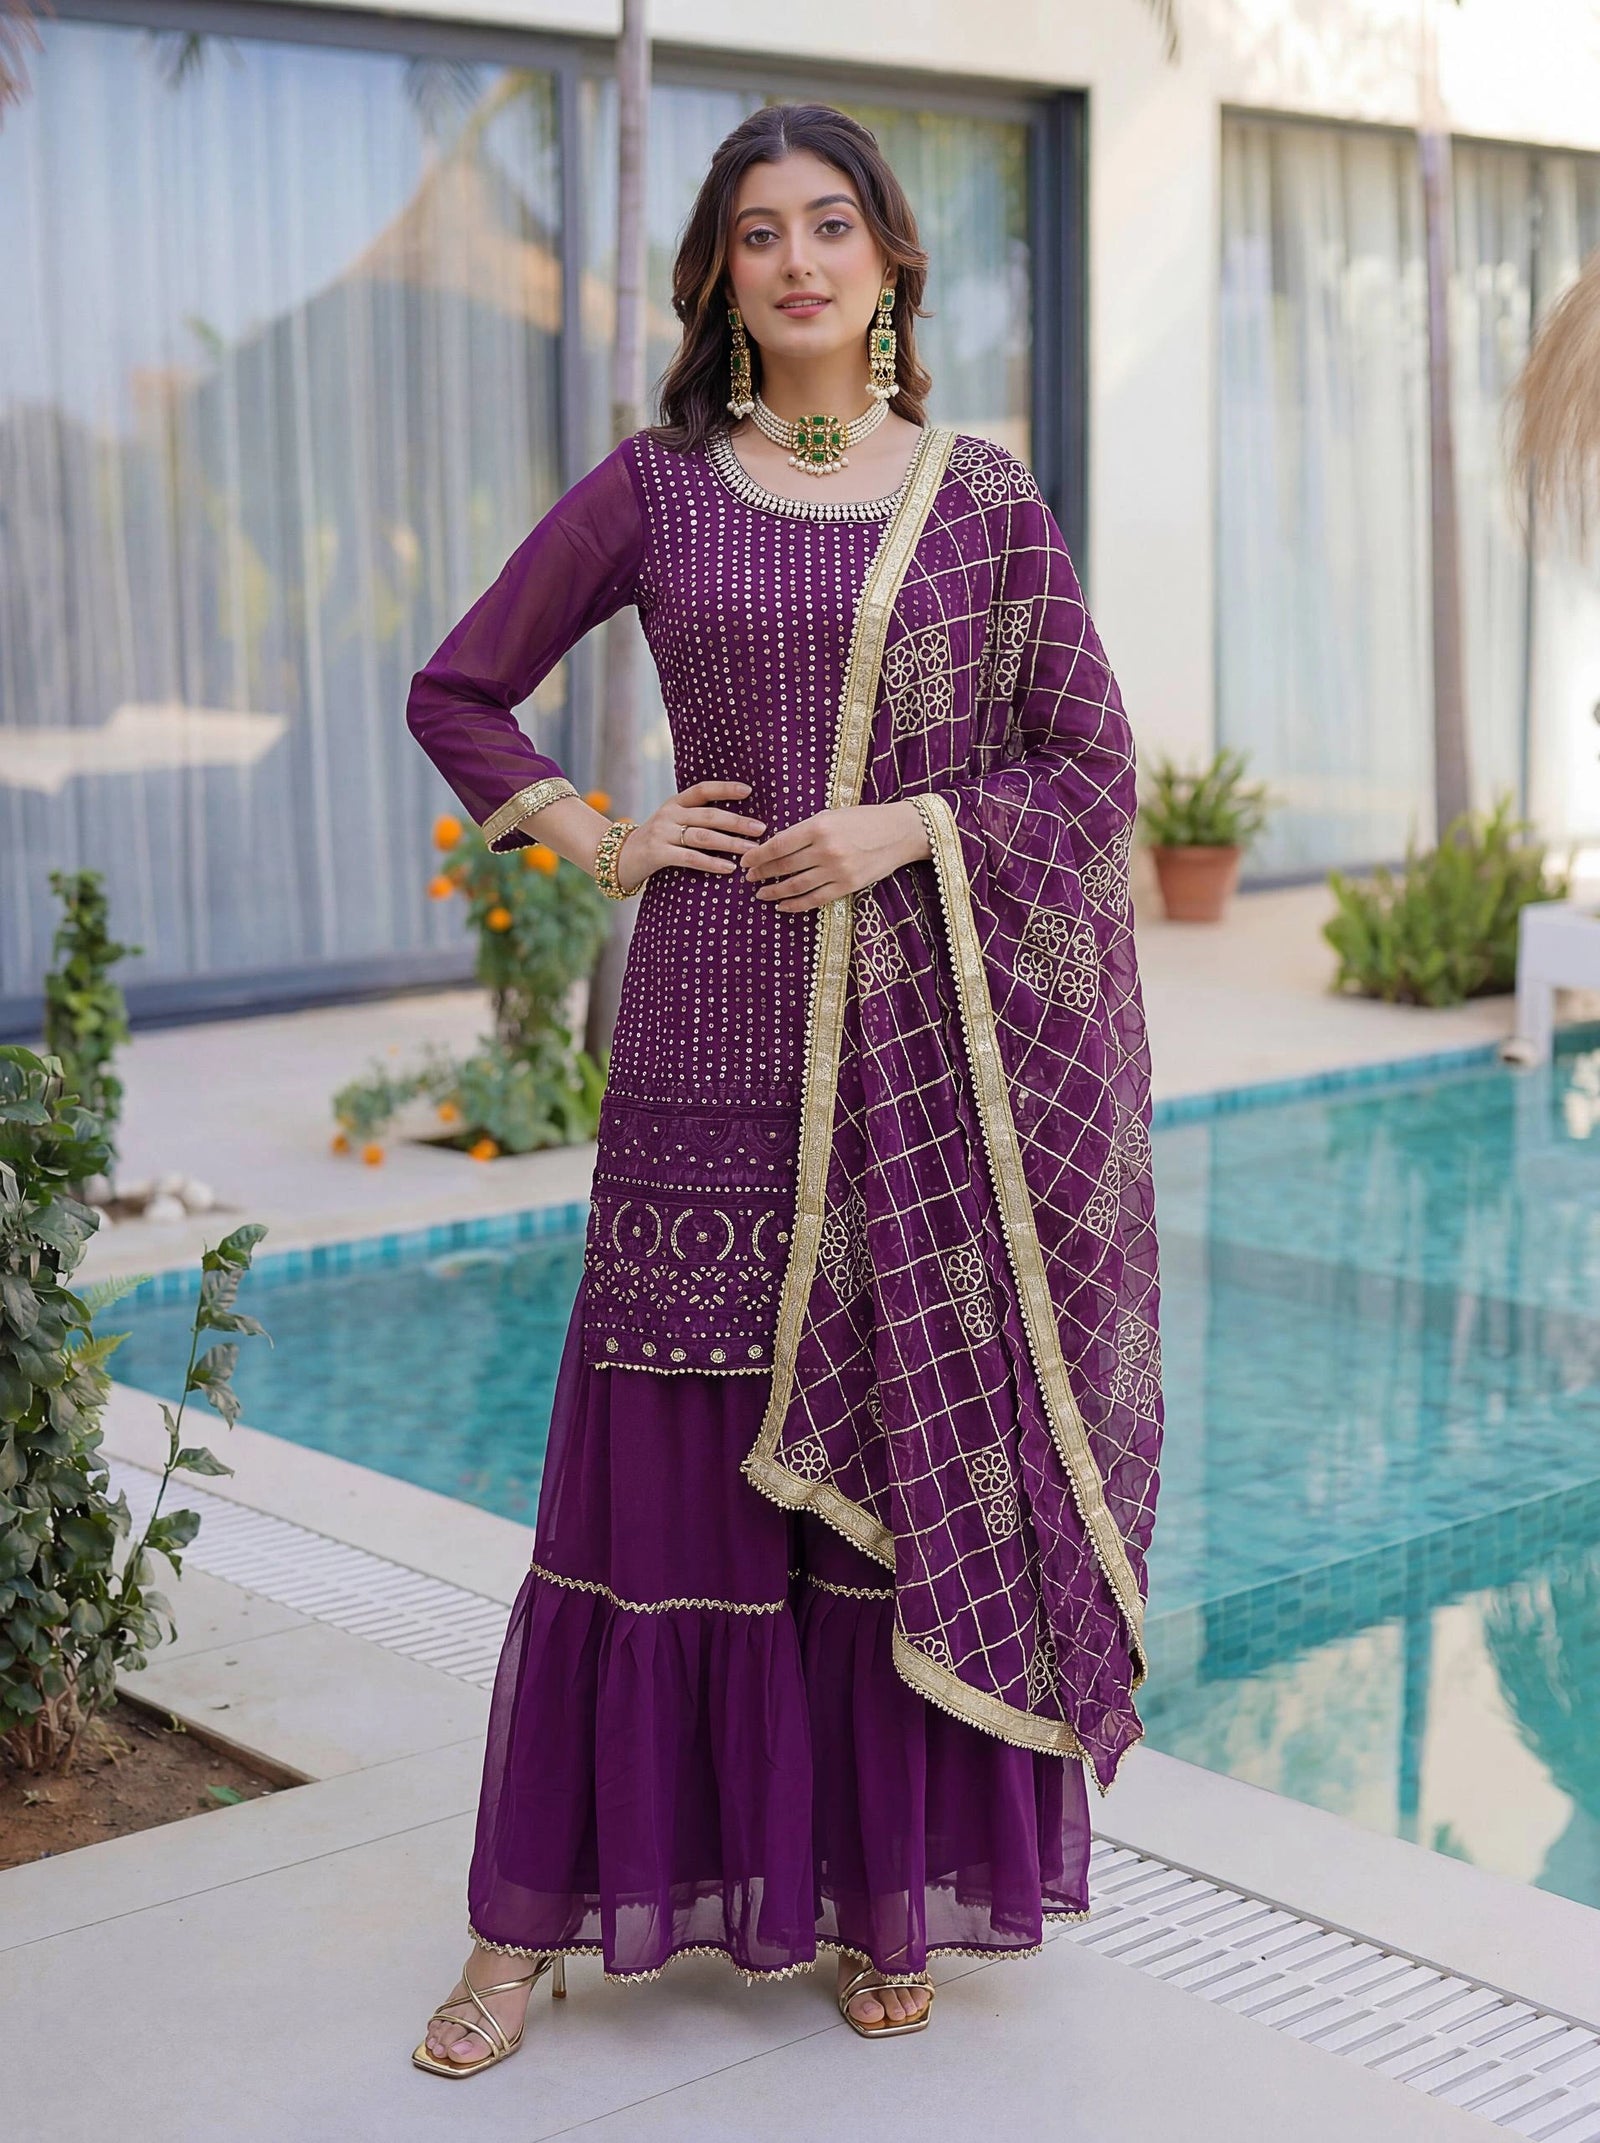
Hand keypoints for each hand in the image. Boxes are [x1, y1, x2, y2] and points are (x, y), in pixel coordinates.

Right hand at [614, 780, 766, 891]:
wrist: (618, 857)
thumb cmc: (656, 842)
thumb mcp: (672, 822)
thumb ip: (696, 819)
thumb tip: (736, 821)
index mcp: (675, 803)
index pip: (702, 790)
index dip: (725, 789)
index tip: (748, 791)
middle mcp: (669, 814)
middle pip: (709, 815)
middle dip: (738, 822)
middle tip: (761, 829)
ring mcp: (662, 833)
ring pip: (703, 836)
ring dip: (731, 843)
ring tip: (752, 850)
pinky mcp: (658, 853)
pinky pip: (690, 858)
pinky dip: (712, 863)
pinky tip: (729, 867)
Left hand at [739, 801, 930, 912]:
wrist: (900, 832)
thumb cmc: (864, 819)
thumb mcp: (832, 815)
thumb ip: (806, 831)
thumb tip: (776, 847)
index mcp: (819, 826)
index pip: (778, 844)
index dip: (758, 855)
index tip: (746, 861)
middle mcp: (826, 849)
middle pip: (784, 866)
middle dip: (763, 873)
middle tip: (750, 878)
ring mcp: (837, 870)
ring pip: (796, 885)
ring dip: (775, 891)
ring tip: (761, 893)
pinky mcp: (848, 886)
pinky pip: (815, 899)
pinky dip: (796, 904)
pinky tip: (782, 905)